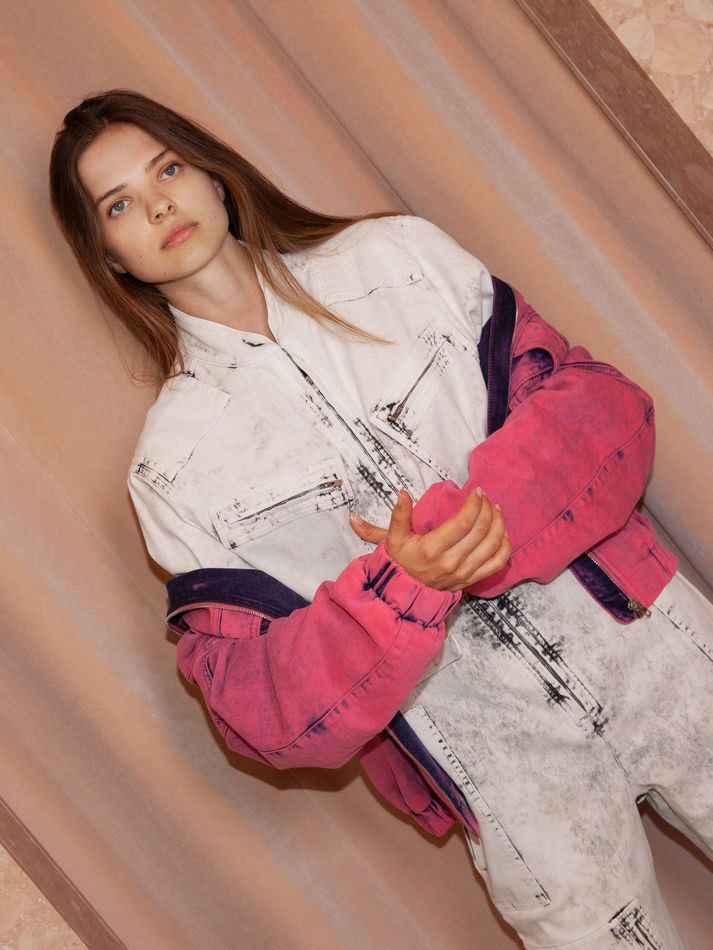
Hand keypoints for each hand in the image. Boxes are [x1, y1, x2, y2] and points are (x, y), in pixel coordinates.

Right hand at [349, 488, 510, 591]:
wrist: (406, 590)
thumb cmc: (402, 560)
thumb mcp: (394, 538)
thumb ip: (399, 515)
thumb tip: (402, 494)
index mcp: (432, 549)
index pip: (463, 522)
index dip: (475, 504)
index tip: (477, 492)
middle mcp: (451, 562)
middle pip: (481, 530)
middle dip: (487, 509)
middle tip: (485, 498)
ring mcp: (464, 573)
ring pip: (493, 545)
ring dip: (499, 524)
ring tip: (495, 510)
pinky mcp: (471, 580)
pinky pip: (497, 564)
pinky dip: (505, 547)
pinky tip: (502, 533)